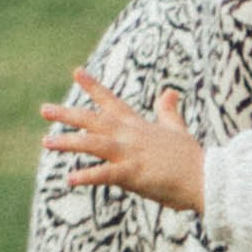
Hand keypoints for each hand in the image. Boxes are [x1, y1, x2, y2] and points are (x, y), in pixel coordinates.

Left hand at [42, 71, 206, 211]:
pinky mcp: (134, 173)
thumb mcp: (178, 130)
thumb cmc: (192, 158)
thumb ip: (169, 111)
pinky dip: (87, 176)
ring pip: (94, 143)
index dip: (93, 87)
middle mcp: (131, 135)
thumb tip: (169, 92)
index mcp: (139, 126)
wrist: (207, 177)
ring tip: (46, 142)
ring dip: (69, 142)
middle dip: (68, 114)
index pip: (112, 101)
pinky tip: (70, 179)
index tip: (76, 72)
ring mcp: (132, 153)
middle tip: (44, 109)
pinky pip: (106, 174)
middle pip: (95, 120)